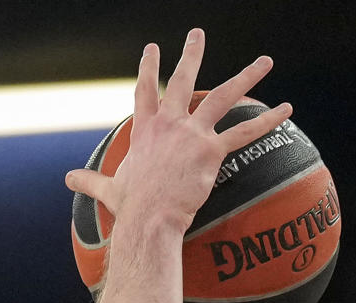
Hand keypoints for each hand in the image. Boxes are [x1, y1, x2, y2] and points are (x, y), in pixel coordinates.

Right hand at [64, 30, 290, 232]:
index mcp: (145, 128)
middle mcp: (169, 123)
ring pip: (223, 97)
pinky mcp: (211, 151)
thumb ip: (89, 180)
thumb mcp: (107, 188)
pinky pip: (246, 133)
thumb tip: (68, 179)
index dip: (149, 67)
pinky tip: (287, 109)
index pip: (145, 90)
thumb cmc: (130, 205)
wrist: (148, 216)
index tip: (153, 48)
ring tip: (265, 62)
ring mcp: (191, 134)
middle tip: (197, 33)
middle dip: (191, 53)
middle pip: (182, 79)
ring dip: (247, 77)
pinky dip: (268, 121)